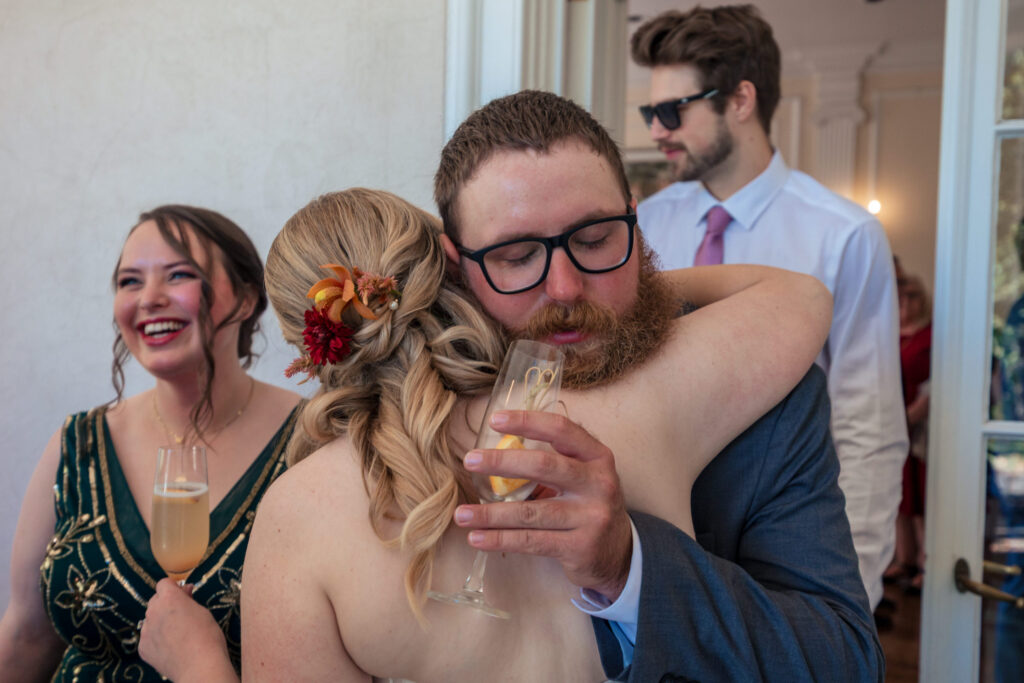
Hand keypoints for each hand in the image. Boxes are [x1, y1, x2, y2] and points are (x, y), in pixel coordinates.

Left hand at [139, 579, 235, 681]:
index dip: (174, 588)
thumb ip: (189, 600)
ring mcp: (146, 631)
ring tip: (177, 634)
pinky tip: (170, 646)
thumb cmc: (207, 637)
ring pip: (151, 620)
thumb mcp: (203, 611)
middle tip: (182, 614)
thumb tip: (184, 592)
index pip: (163, 583)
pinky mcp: (143, 648)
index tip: (183, 595)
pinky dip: (157, 639)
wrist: (199, 667)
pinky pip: (148, 638)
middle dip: (166, 604)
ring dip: (160, 622)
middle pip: (155, 600)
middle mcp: (153, 612)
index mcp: (169, 598)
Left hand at [454, 409, 632, 600]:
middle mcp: (598, 484)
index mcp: (598, 457)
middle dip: (502, 462)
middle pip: (544, 466)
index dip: (528, 422)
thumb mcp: (583, 478)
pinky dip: (500, 540)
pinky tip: (477, 538)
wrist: (620, 555)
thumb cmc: (589, 506)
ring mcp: (590, 517)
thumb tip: (496, 452)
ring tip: (461, 514)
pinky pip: (531, 541)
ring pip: (530, 512)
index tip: (495, 420)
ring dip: (490, 514)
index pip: (561, 430)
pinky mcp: (579, 547)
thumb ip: (552, 462)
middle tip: (469, 460)